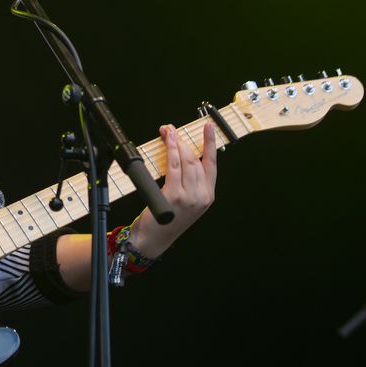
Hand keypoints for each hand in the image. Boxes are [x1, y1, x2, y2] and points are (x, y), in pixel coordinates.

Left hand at [126, 123, 217, 257]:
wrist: (153, 239)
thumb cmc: (165, 220)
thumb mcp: (185, 202)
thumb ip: (188, 182)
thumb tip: (180, 154)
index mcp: (207, 196)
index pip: (211, 164)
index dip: (210, 143)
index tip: (208, 127)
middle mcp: (202, 196)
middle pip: (195, 159)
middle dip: (183, 140)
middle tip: (171, 129)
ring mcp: (190, 197)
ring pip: (185, 161)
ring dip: (175, 142)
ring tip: (167, 131)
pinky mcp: (175, 196)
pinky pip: (174, 167)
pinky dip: (171, 151)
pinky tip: (167, 142)